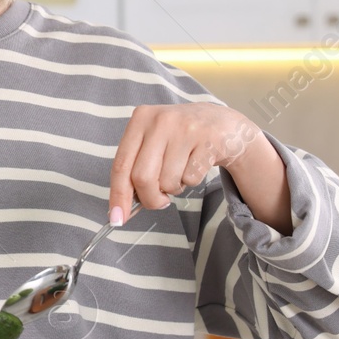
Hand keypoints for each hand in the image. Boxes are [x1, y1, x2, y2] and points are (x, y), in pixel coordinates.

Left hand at [109, 103, 289, 232]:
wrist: (222, 123)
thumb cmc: (180, 138)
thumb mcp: (153, 141)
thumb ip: (135, 167)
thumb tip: (120, 208)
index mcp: (141, 118)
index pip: (121, 165)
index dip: (117, 196)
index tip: (116, 219)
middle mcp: (161, 121)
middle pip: (142, 178)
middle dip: (149, 199)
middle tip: (159, 201)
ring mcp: (186, 129)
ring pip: (167, 182)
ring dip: (173, 188)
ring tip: (180, 171)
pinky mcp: (208, 141)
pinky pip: (190, 179)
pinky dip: (191, 181)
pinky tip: (195, 164)